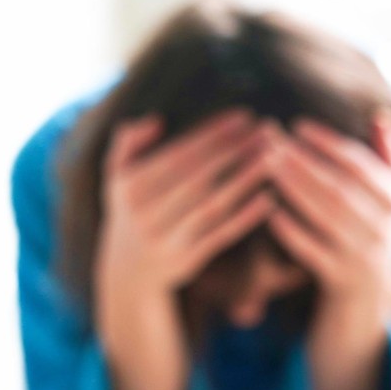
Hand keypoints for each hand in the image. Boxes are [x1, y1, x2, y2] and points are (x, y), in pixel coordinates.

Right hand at [94, 109, 277, 299]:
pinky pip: (220, 235)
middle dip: (236, 151)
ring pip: (213, 205)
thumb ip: (128, 142)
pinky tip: (269, 199)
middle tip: (269, 130)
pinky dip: (244, 218)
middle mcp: (145, 213)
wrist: (126, 272)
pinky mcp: (186, 261)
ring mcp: (166, 238)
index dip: (212, 135)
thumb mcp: (116, 176)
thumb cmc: (132, 210)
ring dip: (246, 180)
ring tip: (275, 158)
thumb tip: (156, 121)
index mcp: (131, 186)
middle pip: (199, 177)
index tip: (244, 117)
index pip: (178, 154)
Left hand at [265, 113, 390, 389]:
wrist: (367, 308)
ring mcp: (365, 256)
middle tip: (268, 139)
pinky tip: (267, 211)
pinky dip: (292, 229)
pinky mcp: (342, 281)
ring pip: (328, 215)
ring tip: (264, 165)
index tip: (297, 125)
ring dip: (294, 187)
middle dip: (304, 160)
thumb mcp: (384, 202)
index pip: (363, 164)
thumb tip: (380, 116)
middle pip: (341, 186)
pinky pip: (314, 251)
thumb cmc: (367, 238)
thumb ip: (387, 159)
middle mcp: (386, 227)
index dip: (330, 143)